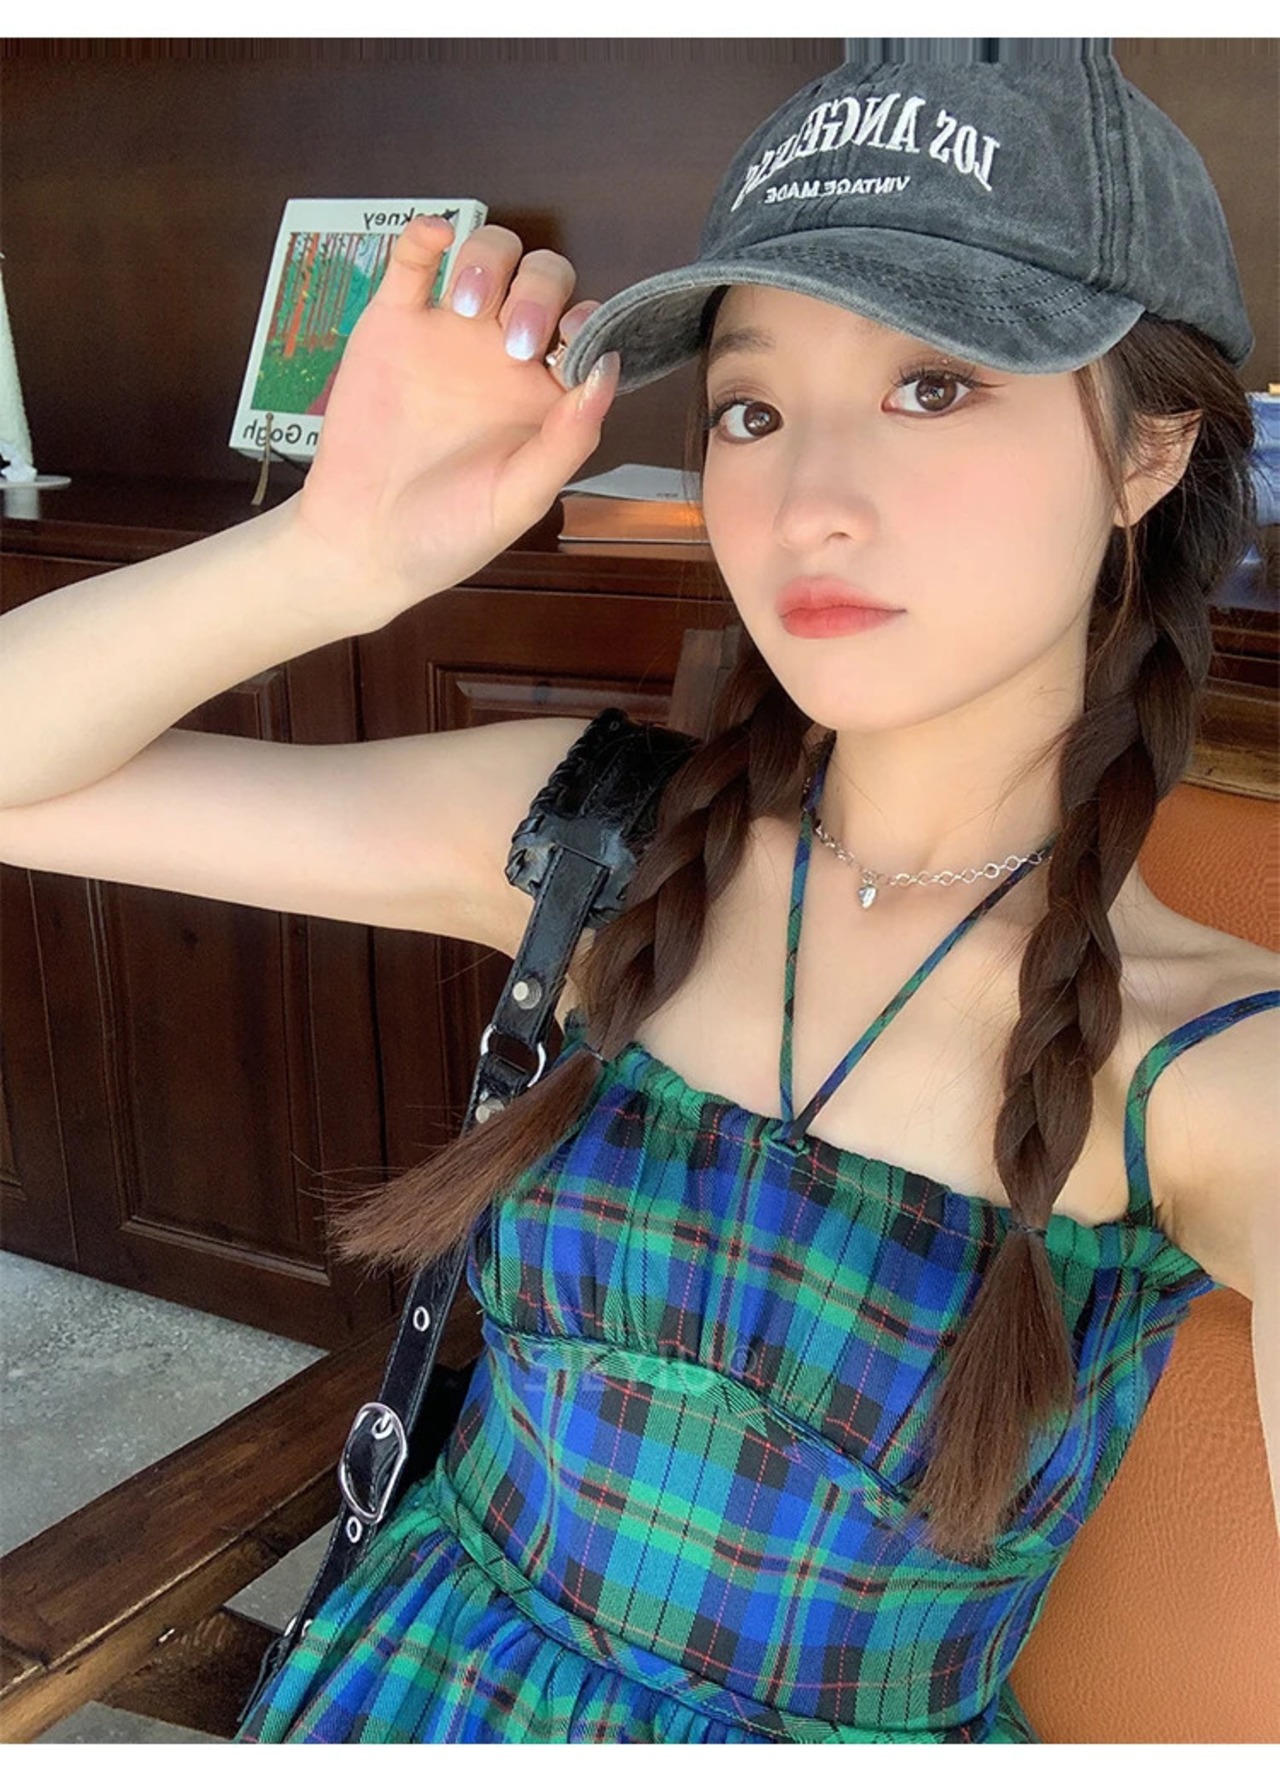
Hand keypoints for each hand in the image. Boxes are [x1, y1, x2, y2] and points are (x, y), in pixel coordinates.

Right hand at [292, 215, 618, 623]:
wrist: (364, 543)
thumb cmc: (449, 532)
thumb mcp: (520, 498)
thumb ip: (569, 438)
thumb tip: (608, 371)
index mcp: (544, 394)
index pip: (584, 329)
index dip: (589, 321)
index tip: (572, 342)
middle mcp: (503, 354)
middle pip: (543, 280)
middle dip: (540, 293)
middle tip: (516, 342)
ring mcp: (449, 333)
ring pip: (488, 256)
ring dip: (490, 259)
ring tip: (471, 307)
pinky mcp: (395, 321)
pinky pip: (414, 261)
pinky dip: (426, 235)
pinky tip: (435, 237)